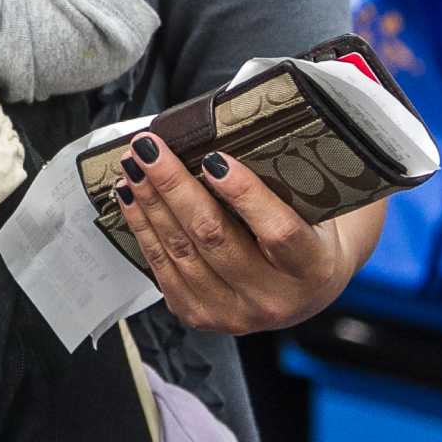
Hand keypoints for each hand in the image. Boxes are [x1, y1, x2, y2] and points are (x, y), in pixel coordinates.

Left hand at [112, 132, 360, 333]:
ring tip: (132, 166)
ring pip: (180, 251)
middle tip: (149, 148)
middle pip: (213, 237)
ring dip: (149, 202)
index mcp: (311, 268)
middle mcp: (274, 299)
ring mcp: (235, 313)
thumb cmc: (306, 235)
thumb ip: (277, 179)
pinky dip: (142, 228)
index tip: (213, 157)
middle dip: (173, 185)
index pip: (279, 232)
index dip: (245, 195)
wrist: (304, 288)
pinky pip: (162, 268)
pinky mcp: (201, 315)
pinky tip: (130, 198)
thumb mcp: (310, 210)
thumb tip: (220, 126)